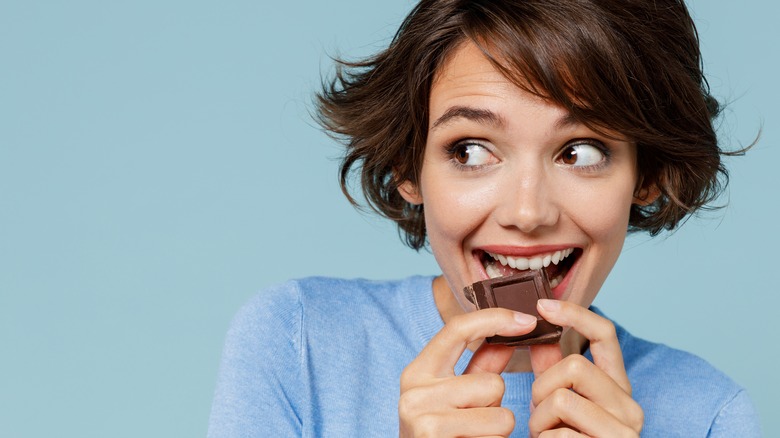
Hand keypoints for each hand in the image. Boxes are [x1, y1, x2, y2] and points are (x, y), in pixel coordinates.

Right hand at [399, 308, 537, 436]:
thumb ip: (480, 366)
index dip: (495, 319)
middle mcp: (413, 393)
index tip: (528, 320)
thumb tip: (512, 331)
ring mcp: (424, 420)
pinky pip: (497, 434)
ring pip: (501, 411)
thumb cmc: (444, 436)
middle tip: (474, 423)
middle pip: (492, 381)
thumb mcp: (457, 398)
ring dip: (499, 429)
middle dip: (496, 405)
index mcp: (417, 372)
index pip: (457, 329)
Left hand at [528, 300, 643, 436]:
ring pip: (561, 398)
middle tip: (541, 413)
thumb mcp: (561, 406)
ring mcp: (623, 432)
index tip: (542, 306)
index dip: (574, 313)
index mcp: (618, 388)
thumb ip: (555, 372)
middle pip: (573, 365)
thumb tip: (540, 333)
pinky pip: (557, 434)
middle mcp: (629, 407)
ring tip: (546, 436)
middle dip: (542, 387)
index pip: (605, 334)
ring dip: (539, 420)